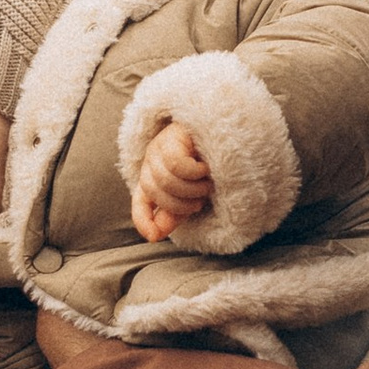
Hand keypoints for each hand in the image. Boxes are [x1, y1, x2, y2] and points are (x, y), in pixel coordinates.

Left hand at [132, 119, 215, 244]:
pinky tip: (206, 166)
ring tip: (207, 182)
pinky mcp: (173, 134)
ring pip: (165, 180)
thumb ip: (174, 214)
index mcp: (154, 177)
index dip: (142, 219)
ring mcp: (160, 145)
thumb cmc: (211, 166)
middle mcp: (151, 160)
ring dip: (192, 189)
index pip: (139, 200)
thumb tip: (154, 235)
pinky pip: (176, 164)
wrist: (229, 132)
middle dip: (180, 203)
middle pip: (154, 191)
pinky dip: (194, 172)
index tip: (153, 236)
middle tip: (201, 198)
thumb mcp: (192, 196)